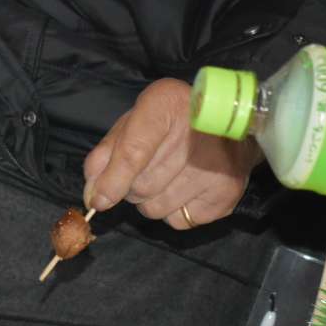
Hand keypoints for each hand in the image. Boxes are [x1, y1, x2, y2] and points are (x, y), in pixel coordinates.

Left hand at [84, 78, 260, 229]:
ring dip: (151, 201)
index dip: (112, 181)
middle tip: (147, 170)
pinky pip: (178, 221)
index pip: (133, 153)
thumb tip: (92, 193)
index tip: (99, 200)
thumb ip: (108, 152)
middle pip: (140, 187)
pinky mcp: (226, 193)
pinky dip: (174, 211)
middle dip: (132, 187)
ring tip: (168, 177)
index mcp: (165, 104)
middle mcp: (195, 134)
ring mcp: (215, 167)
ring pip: (155, 209)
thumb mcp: (136, 122)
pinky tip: (186, 187)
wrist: (232, 123)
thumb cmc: (174, 122)